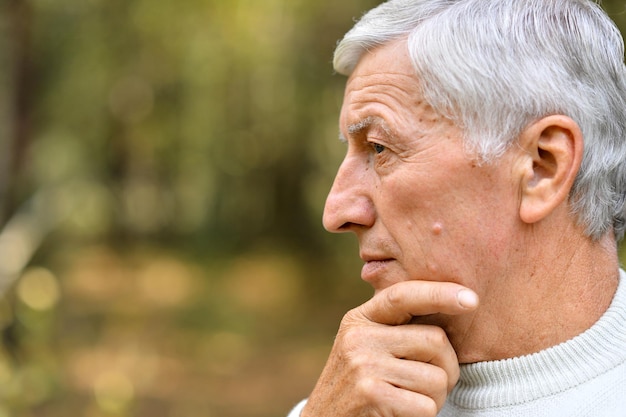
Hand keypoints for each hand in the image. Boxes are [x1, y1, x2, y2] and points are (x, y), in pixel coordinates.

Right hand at [301, 280, 478, 416]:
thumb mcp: (364, 348)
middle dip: (447, 367)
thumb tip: (450, 303)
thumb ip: (393, 328)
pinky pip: (426, 405)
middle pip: (434, 340)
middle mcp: (359, 337)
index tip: (471, 299)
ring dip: (436, 398)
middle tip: (433, 385)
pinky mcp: (371, 394)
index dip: (439, 293)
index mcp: (359, 319)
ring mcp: (363, 365)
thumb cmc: (357, 387)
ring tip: (410, 401)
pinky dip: (423, 415)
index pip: (403, 295)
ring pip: (436, 378)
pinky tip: (401, 414)